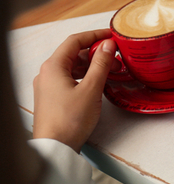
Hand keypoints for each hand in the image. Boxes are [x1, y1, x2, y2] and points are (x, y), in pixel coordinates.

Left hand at [33, 29, 118, 151]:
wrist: (55, 147)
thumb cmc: (70, 120)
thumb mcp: (91, 89)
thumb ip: (101, 64)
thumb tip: (108, 46)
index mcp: (53, 67)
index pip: (74, 41)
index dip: (94, 35)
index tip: (111, 36)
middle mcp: (47, 73)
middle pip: (73, 53)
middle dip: (96, 53)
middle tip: (116, 57)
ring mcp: (48, 86)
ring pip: (72, 67)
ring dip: (91, 66)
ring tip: (110, 71)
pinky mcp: (52, 97)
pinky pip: (69, 79)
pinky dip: (84, 76)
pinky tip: (97, 83)